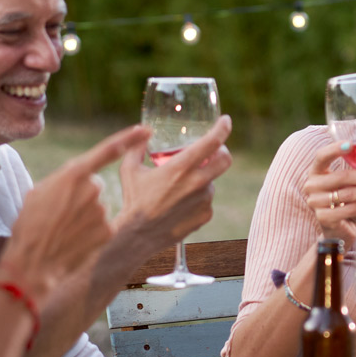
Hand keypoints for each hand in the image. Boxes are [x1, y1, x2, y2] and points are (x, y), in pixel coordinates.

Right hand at [0, 125, 149, 302]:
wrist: (33, 262)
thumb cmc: (30, 225)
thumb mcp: (39, 191)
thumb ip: (64, 178)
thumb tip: (77, 177)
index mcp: (73, 173)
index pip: (107, 150)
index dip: (128, 138)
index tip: (144, 130)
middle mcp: (93, 188)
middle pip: (94, 185)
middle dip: (81, 196)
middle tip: (60, 213)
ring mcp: (103, 210)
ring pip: (97, 207)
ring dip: (84, 216)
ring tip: (63, 229)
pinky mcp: (108, 230)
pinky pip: (102, 224)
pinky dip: (91, 232)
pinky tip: (75, 240)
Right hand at [116, 116, 232, 249]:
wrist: (137, 236)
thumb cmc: (133, 200)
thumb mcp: (129, 169)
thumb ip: (136, 147)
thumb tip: (141, 132)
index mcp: (181, 167)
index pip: (213, 142)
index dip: (223, 128)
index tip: (226, 121)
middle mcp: (196, 183)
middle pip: (225, 160)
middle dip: (222, 152)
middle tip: (212, 151)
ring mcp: (203, 201)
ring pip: (212, 181)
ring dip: (202, 178)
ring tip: (180, 187)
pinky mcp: (205, 216)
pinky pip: (207, 201)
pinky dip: (198, 198)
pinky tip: (181, 203)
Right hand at [301, 140, 355, 243]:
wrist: (339, 230)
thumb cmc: (347, 202)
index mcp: (317, 171)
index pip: (322, 156)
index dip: (335, 149)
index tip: (351, 144)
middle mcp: (312, 185)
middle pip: (343, 177)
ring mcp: (315, 202)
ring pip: (348, 194)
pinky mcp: (323, 217)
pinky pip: (349, 209)